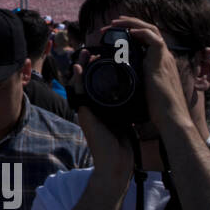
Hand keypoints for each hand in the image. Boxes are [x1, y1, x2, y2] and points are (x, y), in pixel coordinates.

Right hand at [69, 48, 133, 185]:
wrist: (116, 160)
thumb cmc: (121, 141)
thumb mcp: (123, 116)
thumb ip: (123, 103)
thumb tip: (133, 89)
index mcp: (99, 104)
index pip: (94, 81)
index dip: (95, 67)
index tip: (101, 55)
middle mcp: (90, 104)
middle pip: (84, 79)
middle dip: (85, 63)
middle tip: (89, 50)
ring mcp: (85, 108)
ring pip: (79, 83)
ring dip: (80, 67)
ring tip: (84, 54)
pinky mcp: (83, 113)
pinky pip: (78, 93)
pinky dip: (77, 80)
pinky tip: (78, 69)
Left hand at [108, 15, 201, 145]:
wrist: (171, 117)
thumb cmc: (157, 109)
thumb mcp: (142, 90)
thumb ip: (134, 82)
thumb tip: (119, 84)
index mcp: (159, 62)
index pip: (147, 39)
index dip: (132, 31)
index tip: (114, 31)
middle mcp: (164, 57)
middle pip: (149, 30)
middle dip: (129, 23)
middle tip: (112, 23)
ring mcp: (165, 58)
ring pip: (151, 30)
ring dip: (132, 24)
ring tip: (115, 23)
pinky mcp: (163, 62)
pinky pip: (155, 39)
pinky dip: (141, 32)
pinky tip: (130, 32)